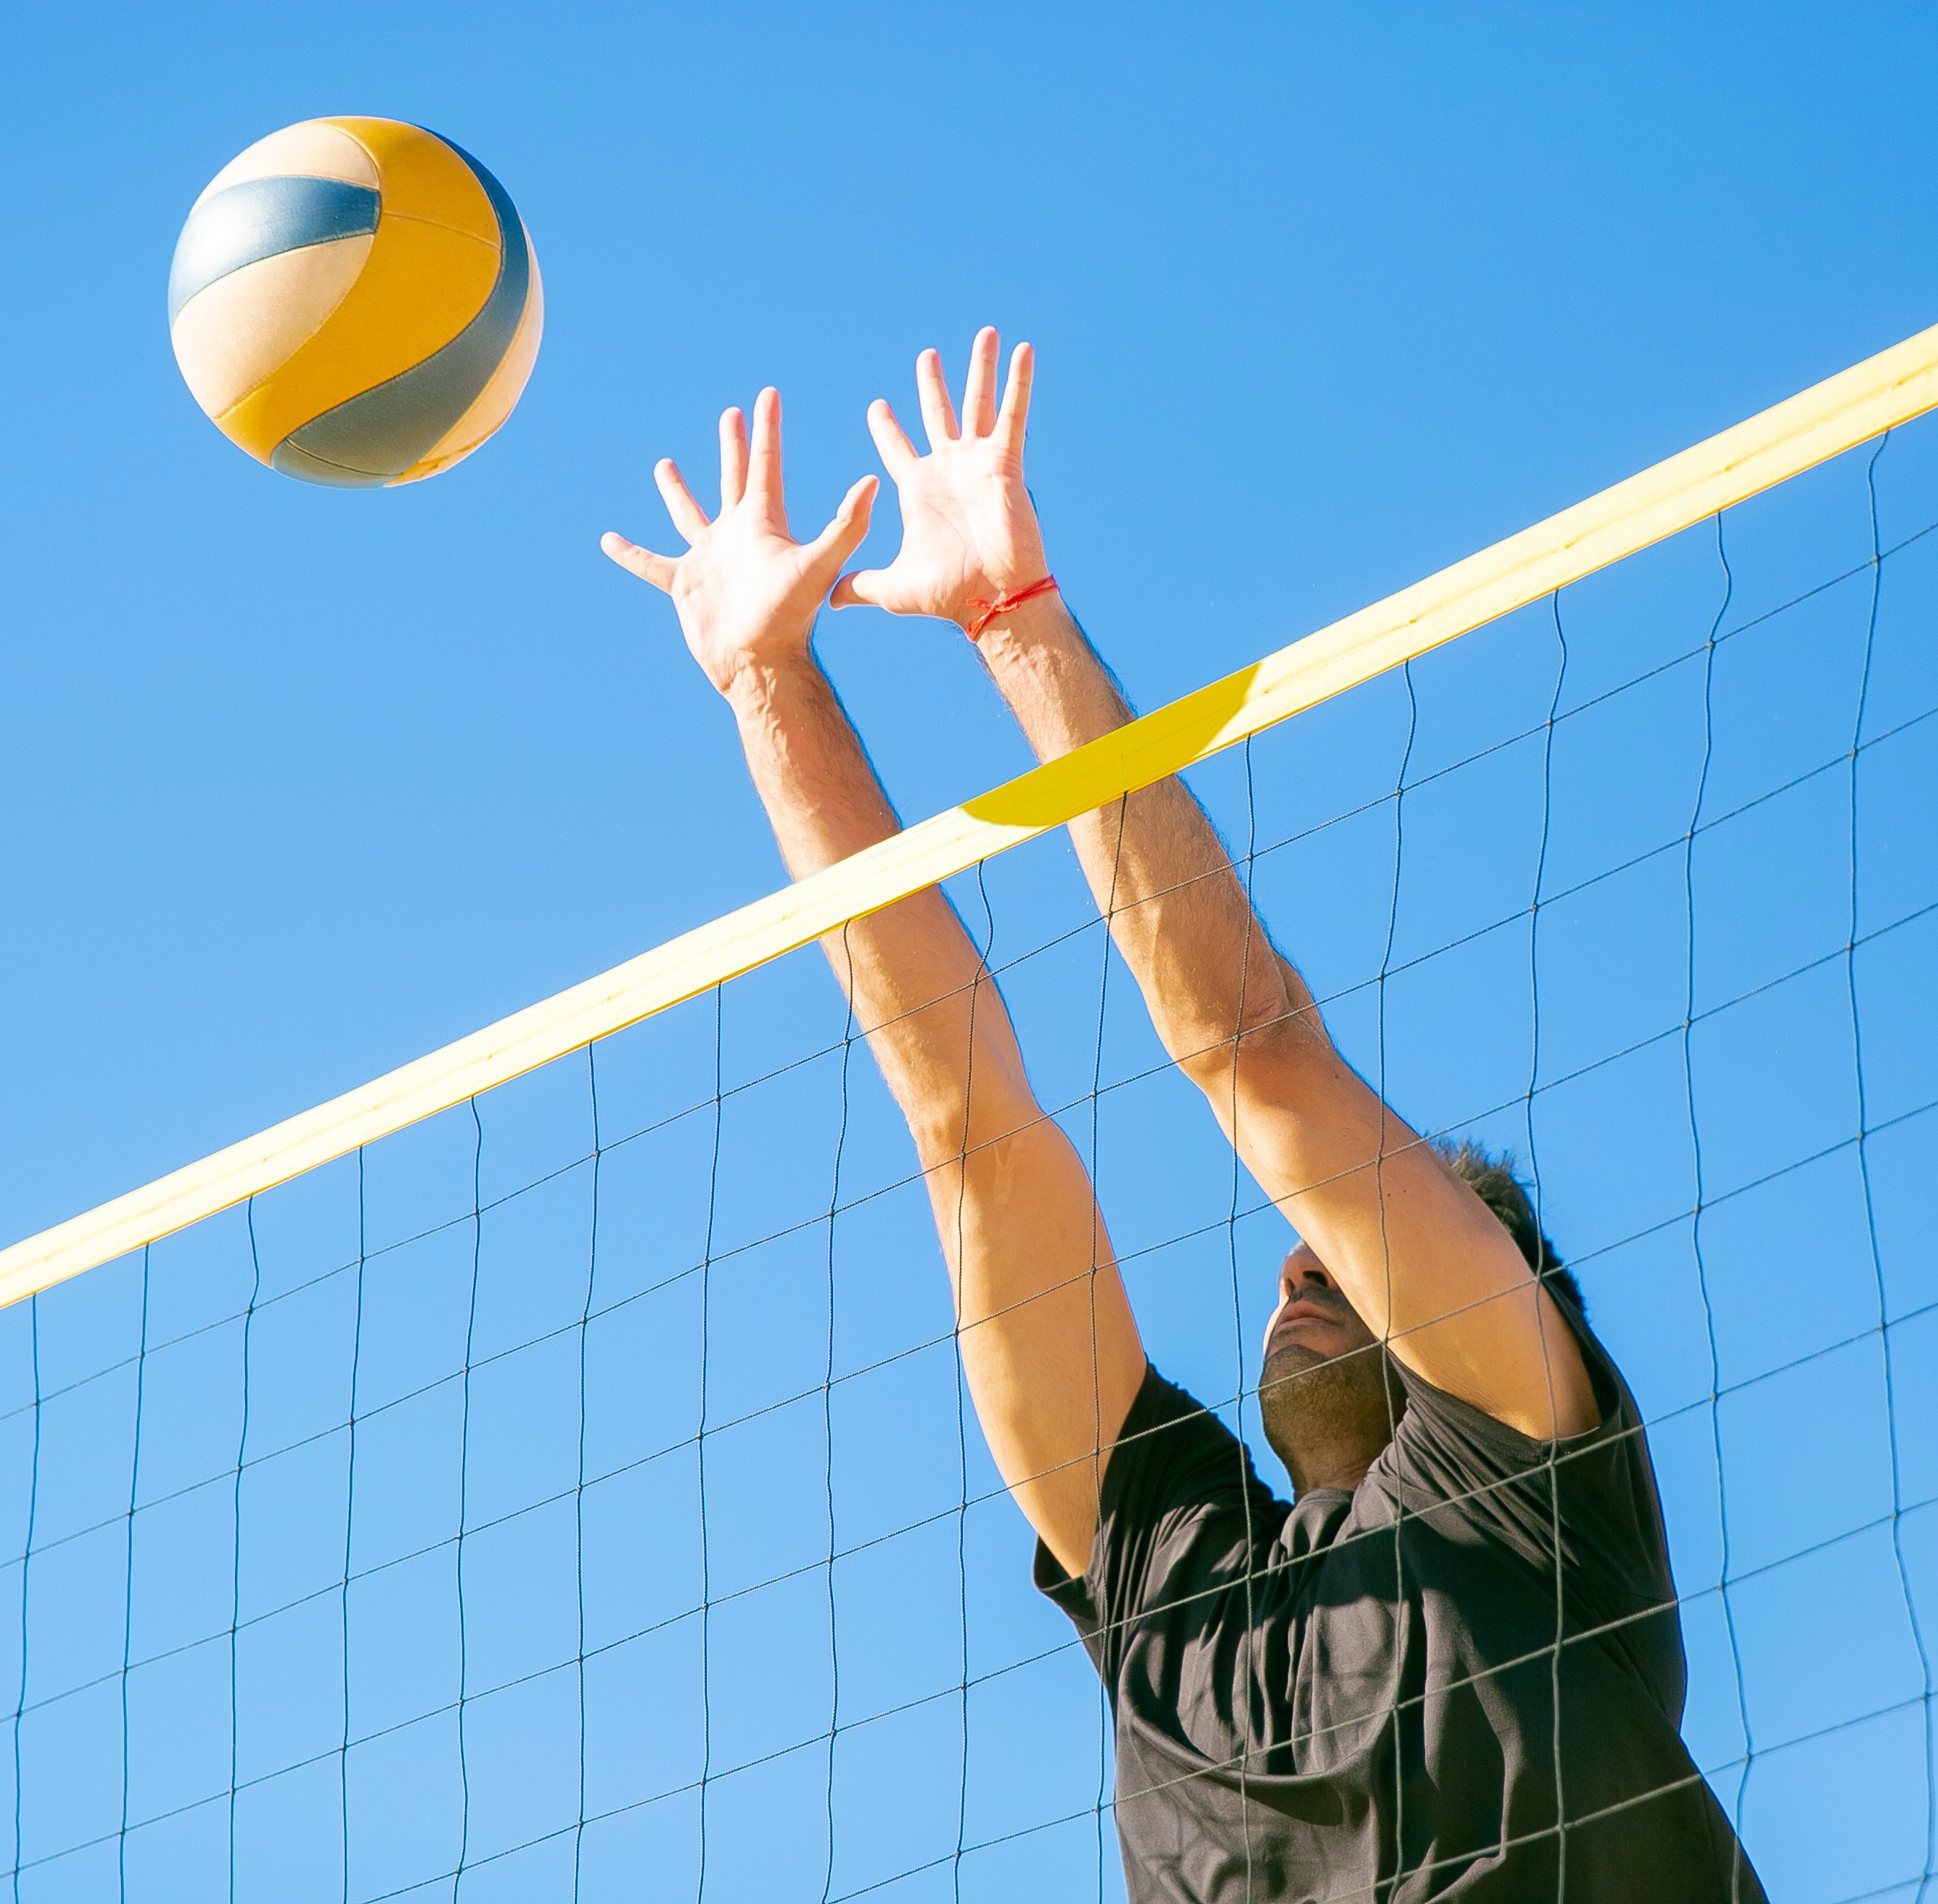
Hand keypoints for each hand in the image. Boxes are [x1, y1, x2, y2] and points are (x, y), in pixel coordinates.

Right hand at [602, 387, 875, 697]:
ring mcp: (710, 559)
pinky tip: (608, 541)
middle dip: (734, 445)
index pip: (766, 465)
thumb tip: (874, 481)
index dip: (768, 430)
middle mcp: (737, 535)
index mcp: (763, 524)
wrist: (760, 662)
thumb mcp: (819, 564)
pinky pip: (651, 564)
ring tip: (666, 465)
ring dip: (677, 490)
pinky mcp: (686, 584)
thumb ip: (846, 525)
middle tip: (731, 414)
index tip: (768, 394)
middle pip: (733, 477)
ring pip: (690, 514)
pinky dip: (630, 554)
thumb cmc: (791, 617)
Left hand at [831, 328, 1048, 627]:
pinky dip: (1020, 382)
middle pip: (938, 414)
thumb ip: (861, 585)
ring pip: (978, 404)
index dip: (886, 428)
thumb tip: (832, 600)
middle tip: (926, 356)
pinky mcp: (1005, 462)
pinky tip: (1023, 349)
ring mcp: (977, 463)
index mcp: (918, 489)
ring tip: (984, 334)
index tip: (876, 405)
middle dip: (932, 385)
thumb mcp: (893, 587)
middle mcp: (948, 469)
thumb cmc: (948, 594)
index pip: (896, 449)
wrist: (993, 599)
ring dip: (981, 369)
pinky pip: (1014, 414)